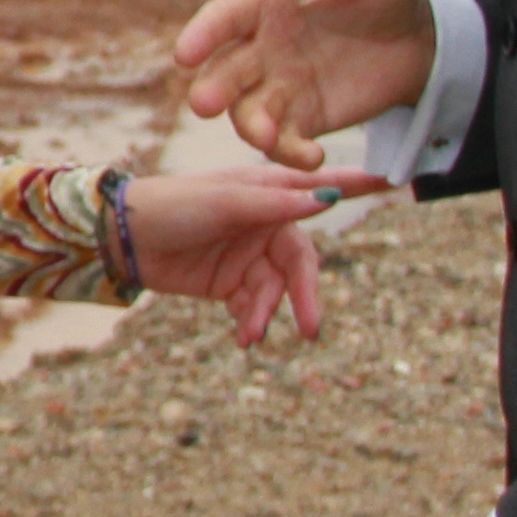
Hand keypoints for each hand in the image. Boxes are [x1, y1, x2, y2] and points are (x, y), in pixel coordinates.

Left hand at [125, 166, 385, 347]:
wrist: (124, 238)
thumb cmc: (174, 205)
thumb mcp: (225, 202)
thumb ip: (274, 204)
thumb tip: (327, 199)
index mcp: (267, 192)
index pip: (320, 189)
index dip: (356, 185)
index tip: (393, 181)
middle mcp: (264, 221)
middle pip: (300, 262)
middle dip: (304, 295)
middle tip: (309, 328)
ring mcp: (248, 253)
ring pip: (276, 290)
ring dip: (267, 312)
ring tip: (249, 333)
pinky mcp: (230, 281)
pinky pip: (254, 305)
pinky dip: (251, 320)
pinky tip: (244, 336)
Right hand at [174, 0, 436, 170]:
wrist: (420, 38)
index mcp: (265, 0)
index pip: (225, 15)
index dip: (204, 33)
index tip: (186, 53)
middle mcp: (261, 44)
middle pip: (225, 70)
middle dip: (213, 87)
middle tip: (205, 104)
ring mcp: (278, 84)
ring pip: (249, 110)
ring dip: (252, 126)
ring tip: (269, 139)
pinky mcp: (302, 117)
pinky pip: (286, 140)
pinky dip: (291, 152)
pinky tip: (313, 159)